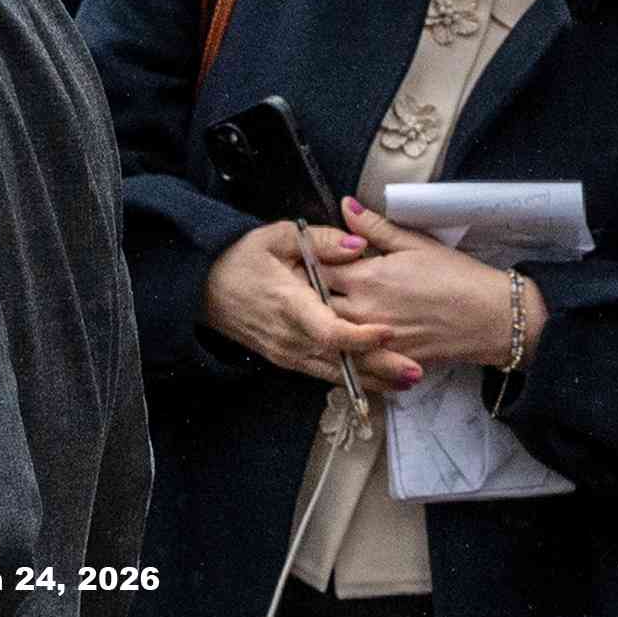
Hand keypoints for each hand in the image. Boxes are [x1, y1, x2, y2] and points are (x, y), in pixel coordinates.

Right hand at [201, 219, 418, 395]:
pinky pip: (323, 374)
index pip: (330, 331)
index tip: (389, 330)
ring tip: (408, 379)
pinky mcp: (286, 360)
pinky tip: (378, 379)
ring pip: (335, 374)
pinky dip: (352, 377)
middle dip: (381, 367)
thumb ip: (321, 240)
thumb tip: (359, 245)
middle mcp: (289, 336)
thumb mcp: (276, 236)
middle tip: (417, 370)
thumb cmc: (239, 257)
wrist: (201, 286)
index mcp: (289, 304)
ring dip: (373, 379)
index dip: (361, 336)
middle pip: (341, 361)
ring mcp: (287, 353)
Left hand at [328, 197, 550, 367]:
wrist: (495, 320)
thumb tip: (346, 205)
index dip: (311, 261)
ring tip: (332, 307)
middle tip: (314, 284)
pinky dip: (349, 344)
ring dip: (328, 319)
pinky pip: (356, 355)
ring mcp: (375, 340)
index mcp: (367, 279)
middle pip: (317, 303)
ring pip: (332, 332)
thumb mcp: (416, 244)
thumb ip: (375, 227)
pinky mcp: (389, 360)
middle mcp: (365, 312)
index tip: (311, 257)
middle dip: (312, 293)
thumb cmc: (458, 277)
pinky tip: (354, 334)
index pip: (317, 268)